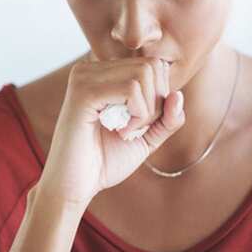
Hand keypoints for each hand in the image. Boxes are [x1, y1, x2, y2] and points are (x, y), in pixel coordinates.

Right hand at [36, 55, 185, 206]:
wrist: (73, 187)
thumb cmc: (104, 162)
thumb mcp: (146, 137)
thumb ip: (167, 118)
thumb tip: (179, 95)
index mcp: (102, 73)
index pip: (152, 65)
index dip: (160, 96)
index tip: (142, 124)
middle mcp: (90, 68)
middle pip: (151, 66)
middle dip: (156, 102)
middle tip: (137, 129)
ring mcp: (84, 77)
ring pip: (143, 74)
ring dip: (147, 110)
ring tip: (127, 132)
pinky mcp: (83, 92)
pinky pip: (131, 89)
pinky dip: (138, 115)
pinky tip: (122, 132)